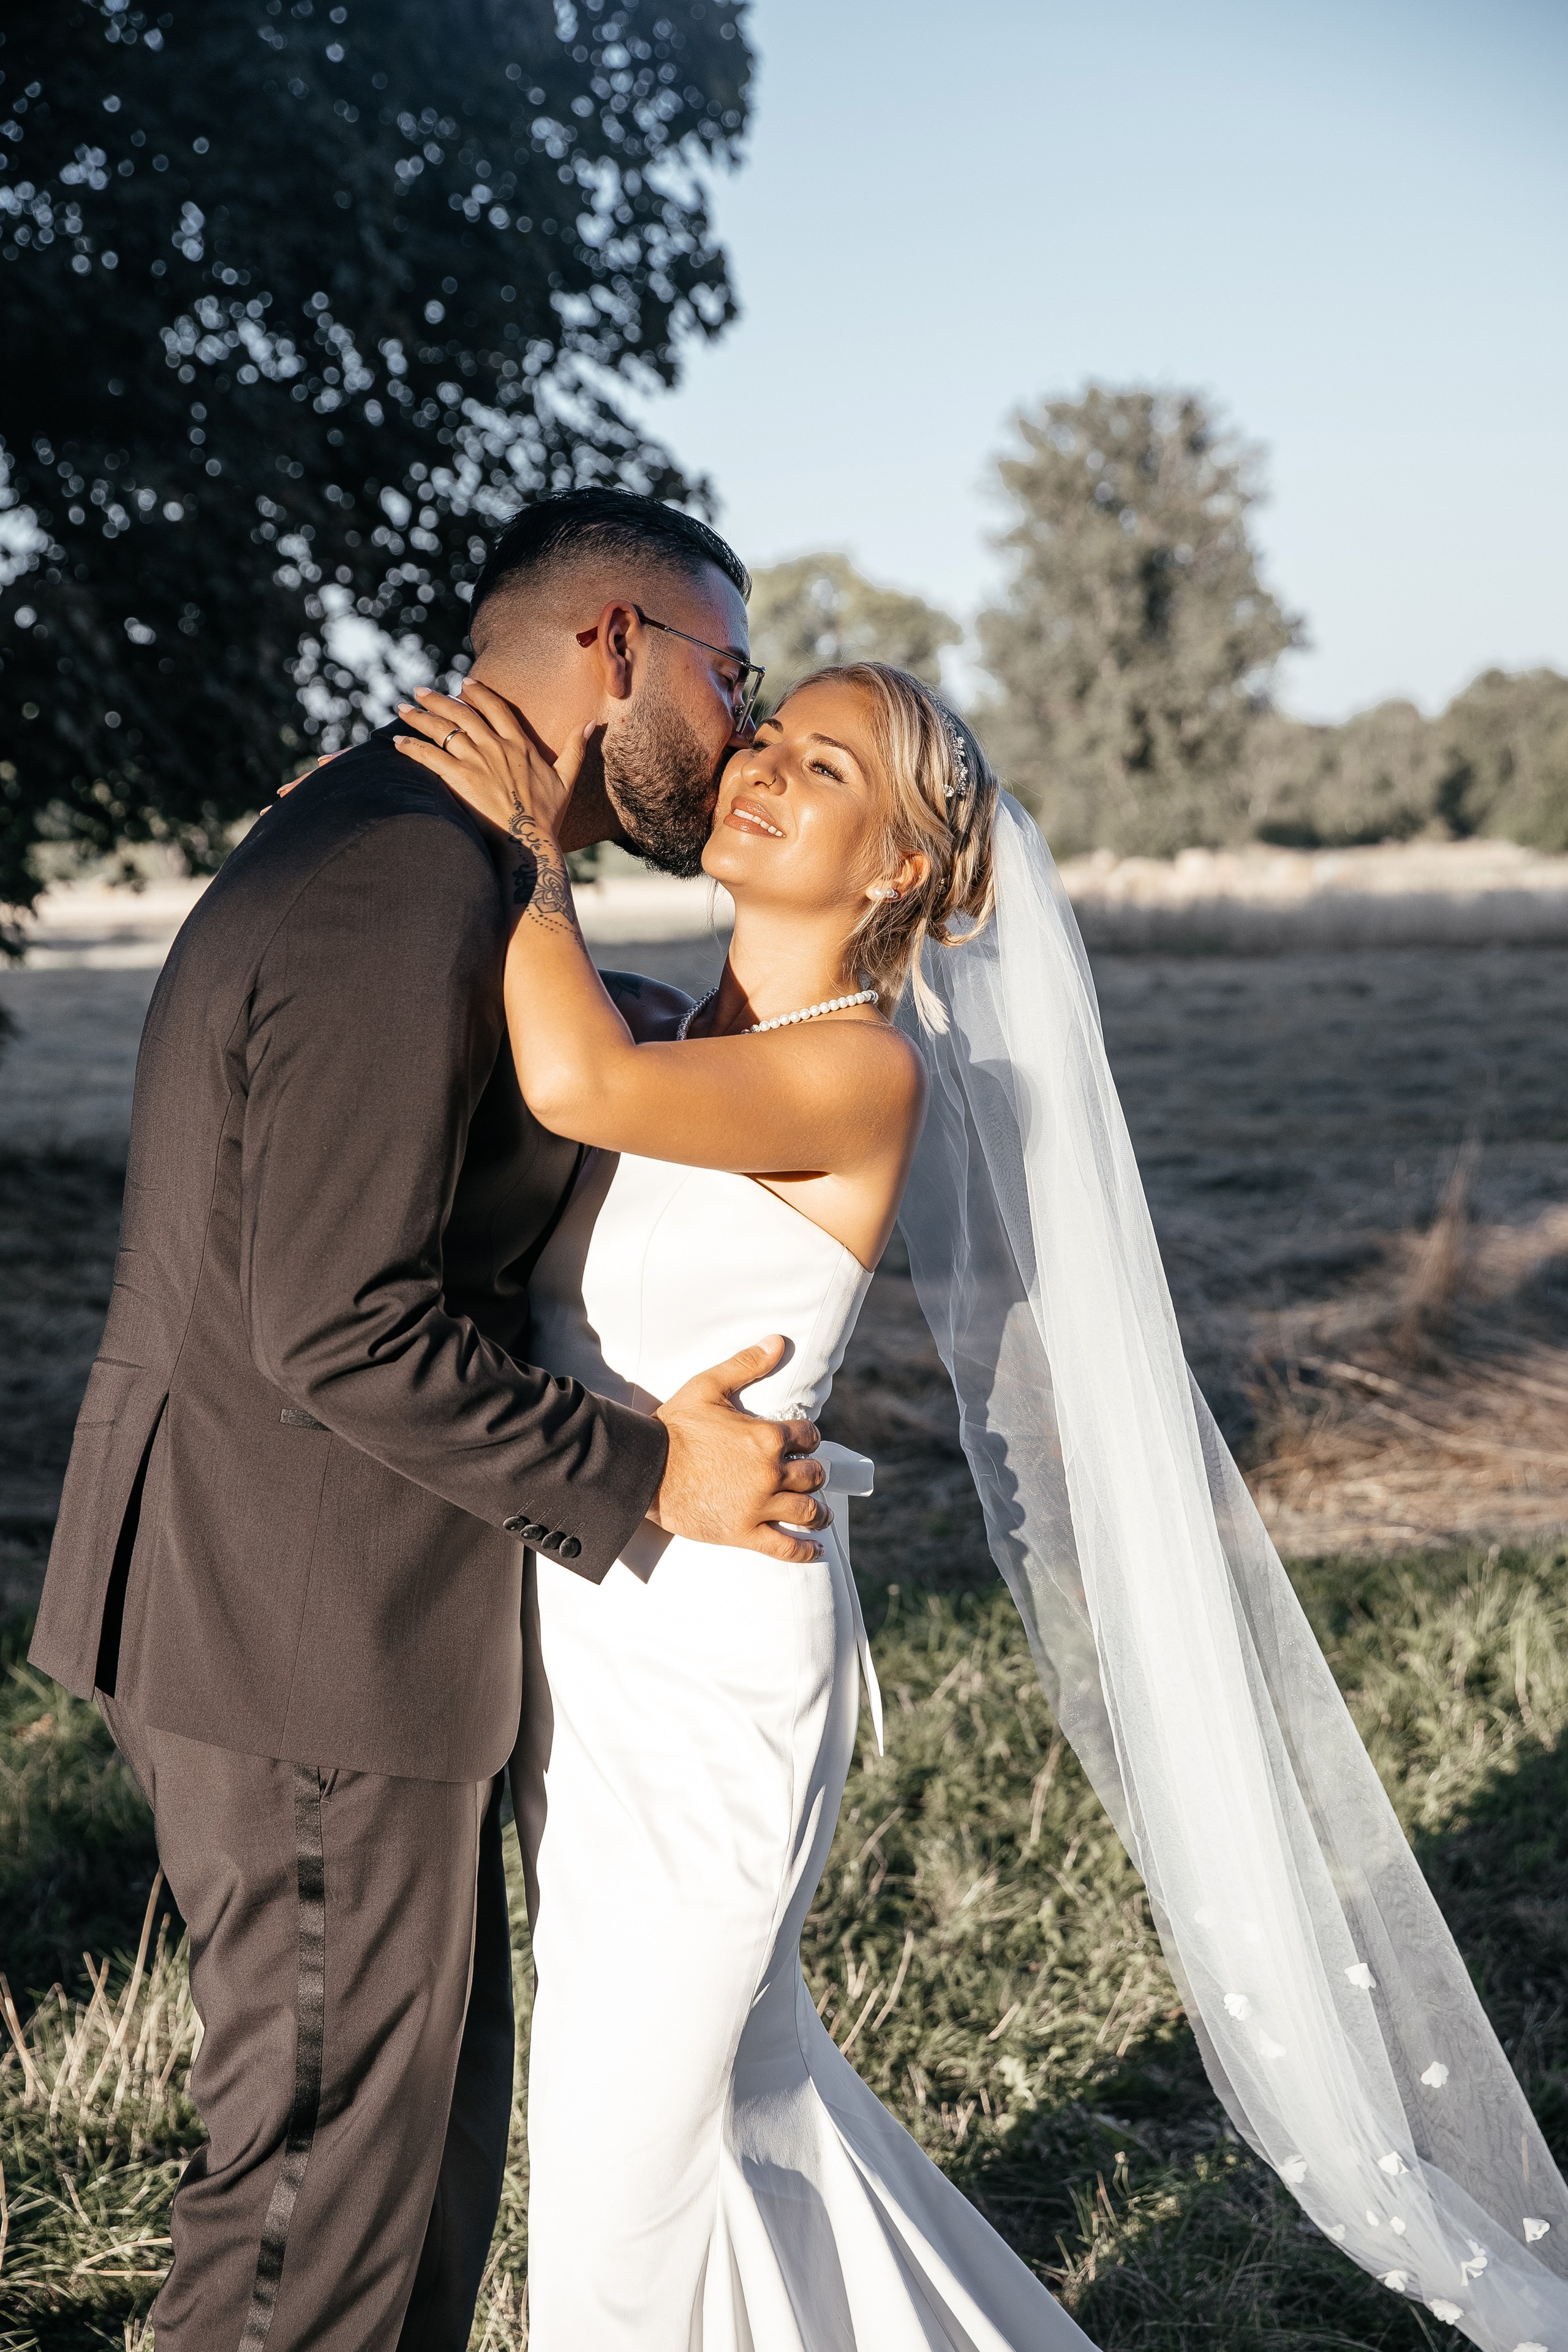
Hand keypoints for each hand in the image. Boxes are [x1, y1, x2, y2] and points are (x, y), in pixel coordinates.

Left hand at [395, 679, 588, 846]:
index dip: (478, 693)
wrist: (530, 842)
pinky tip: (397, 742)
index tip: (463, 683)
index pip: (495, 708)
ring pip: (443, 730)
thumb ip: (576, 748)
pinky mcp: (460, 779)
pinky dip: (412, 747)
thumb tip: (591, 723)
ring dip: (419, 717)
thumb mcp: (567, 779)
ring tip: (402, 709)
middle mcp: (496, 747)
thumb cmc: (549, 816)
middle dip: (438, 699)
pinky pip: (430, 756)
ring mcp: (477, 762)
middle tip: (419, 690)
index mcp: (519, 744)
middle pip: (462, 713)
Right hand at [650, 1336, 829, 1564]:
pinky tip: (815, 1550)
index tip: (803, 1443)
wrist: (643, 1469)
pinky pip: (785, 1546)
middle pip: (812, 1475)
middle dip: (813, 1473)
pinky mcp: (744, 1532)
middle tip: (808, 1476)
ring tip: (821, 1514)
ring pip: (806, 1511)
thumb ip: (745, 1365)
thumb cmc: (673, 1427)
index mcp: (765, 1437)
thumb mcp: (708, 1387)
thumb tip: (778, 1342)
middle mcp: (769, 1473)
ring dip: (819, 1512)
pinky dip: (805, 1550)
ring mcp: (758, 1506)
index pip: (807, 1436)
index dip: (808, 1438)